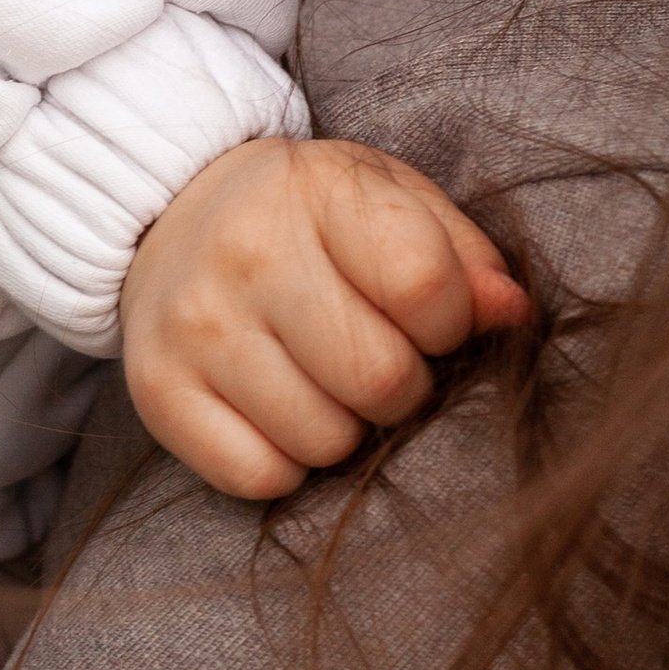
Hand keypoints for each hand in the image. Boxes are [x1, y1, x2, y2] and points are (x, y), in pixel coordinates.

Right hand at [122, 137, 531, 500]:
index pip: (425, 286)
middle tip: (377, 359)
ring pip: (324, 441)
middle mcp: (247, 253)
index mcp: (319, 192)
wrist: (170, 215)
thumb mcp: (389, 200)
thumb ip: (461, 256)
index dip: (451, 323)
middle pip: (380, 379)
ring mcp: (195, 326)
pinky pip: (259, 477)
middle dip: (403, 387)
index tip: (430, 318)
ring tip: (322, 380)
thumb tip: (511, 316)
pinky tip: (276, 411)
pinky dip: (284, 462)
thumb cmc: (309, 219)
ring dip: (344, 429)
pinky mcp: (156, 390)